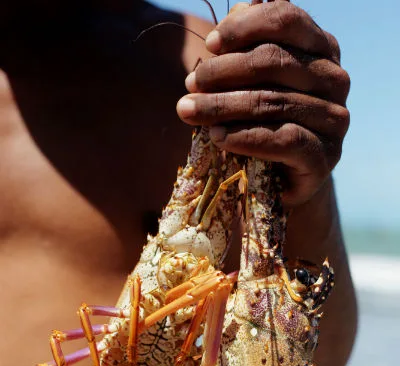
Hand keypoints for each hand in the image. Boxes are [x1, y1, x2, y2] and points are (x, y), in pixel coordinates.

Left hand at [176, 0, 349, 205]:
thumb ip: (247, 47)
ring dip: (223, 105)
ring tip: (189, 111)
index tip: (209, 44)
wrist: (284, 180)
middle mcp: (334, 79)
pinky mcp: (325, 156)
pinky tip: (218, 138)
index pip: (286, 20)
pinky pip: (284, 140)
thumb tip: (236, 9)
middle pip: (274, 61)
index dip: (243, 27)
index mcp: (321, 49)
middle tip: (191, 84)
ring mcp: (335, 119)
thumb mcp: (254, 82)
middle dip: (223, 71)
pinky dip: (245, 137)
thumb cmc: (265, 123)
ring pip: (273, 102)